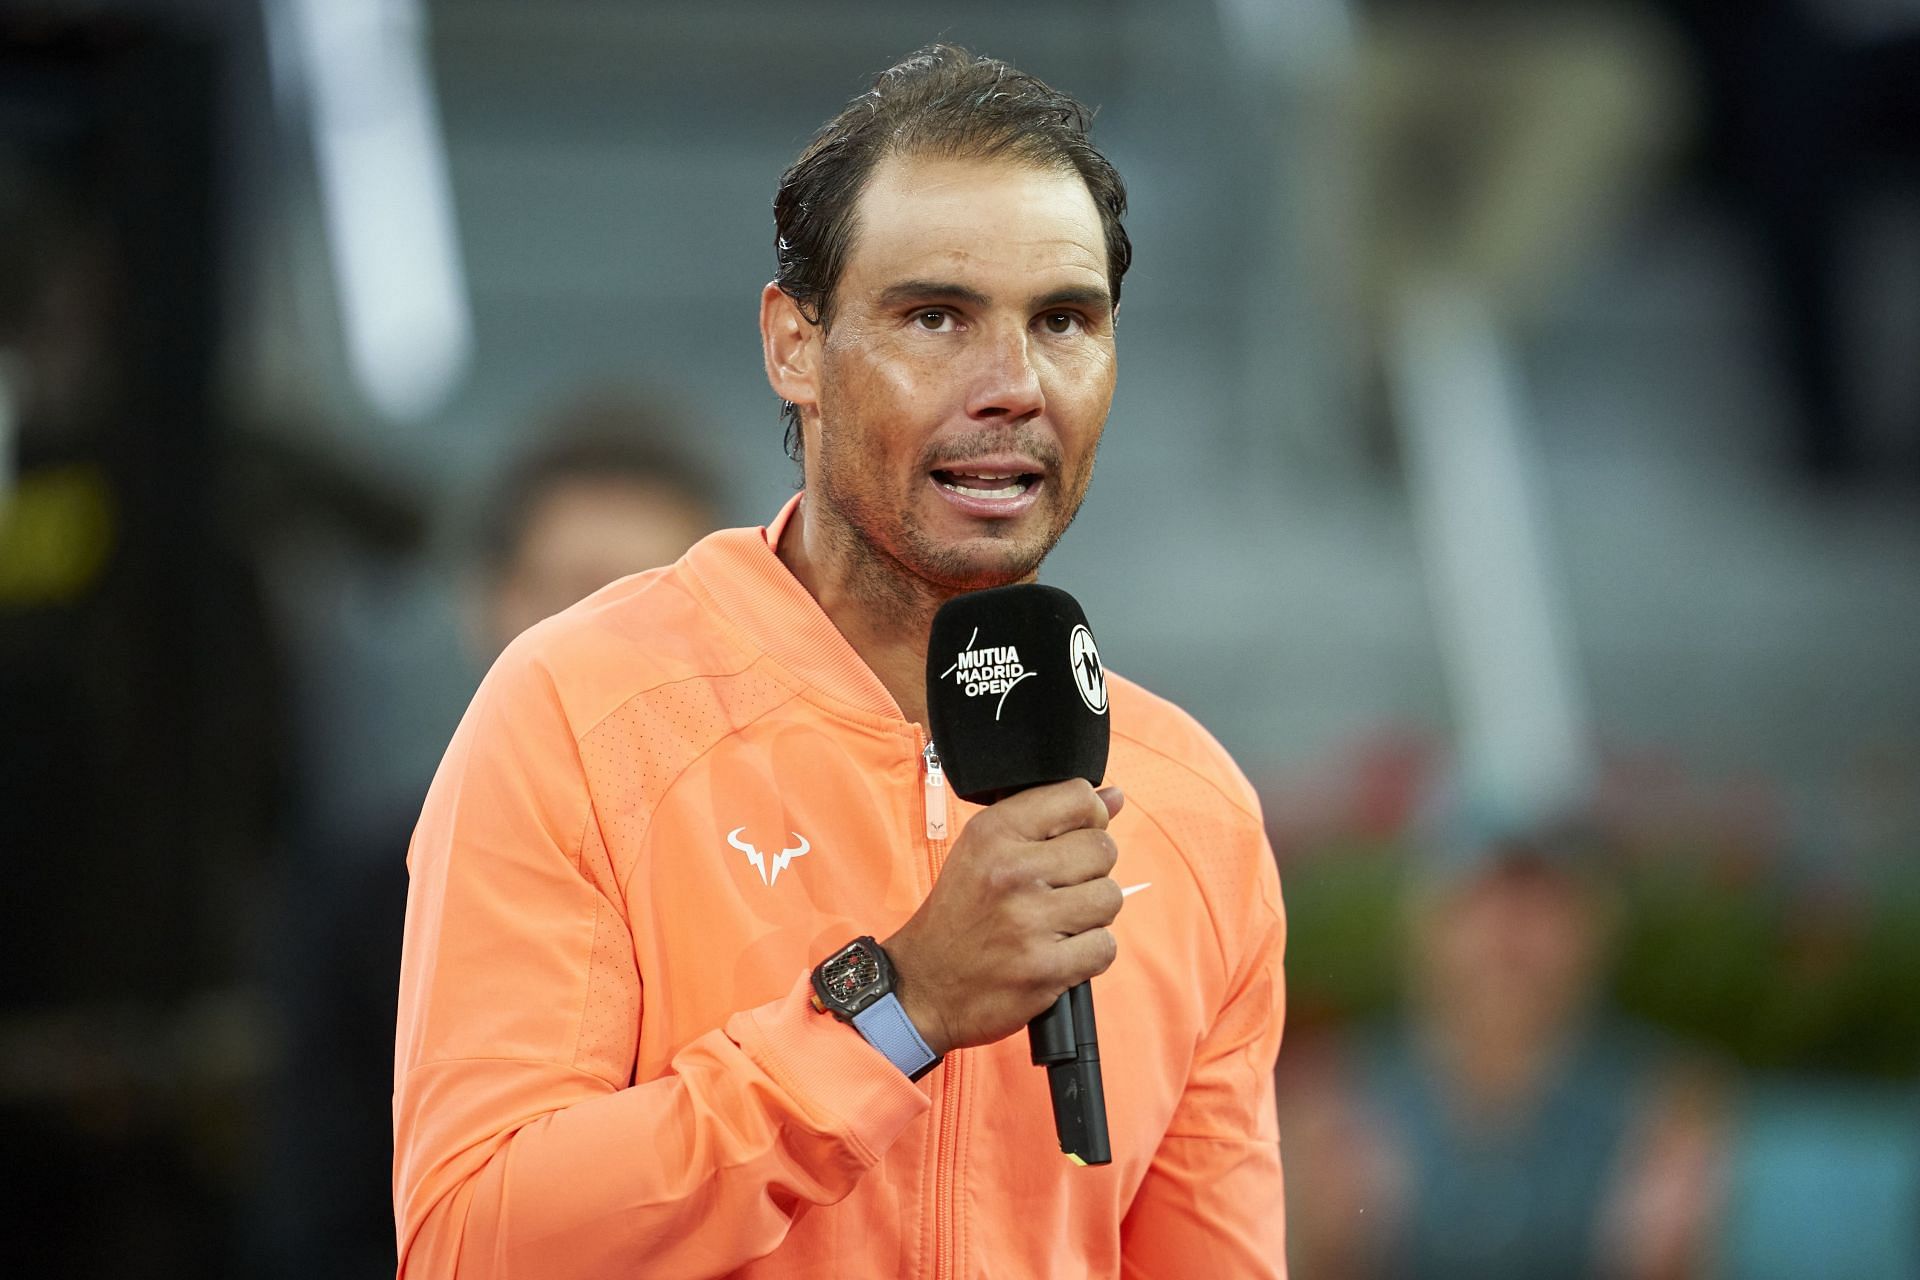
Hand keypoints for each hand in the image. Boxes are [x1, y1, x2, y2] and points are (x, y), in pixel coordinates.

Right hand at [883, 780, 1124, 1056]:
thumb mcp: (987, 849)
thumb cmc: (962, 911)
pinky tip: (1060, 951)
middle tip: (1059, 889)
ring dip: (1092, 913)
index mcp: (994, 833)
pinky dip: (1090, 953)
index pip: (1079, 797)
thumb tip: (1114, 797)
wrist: (925, 984)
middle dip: (1091, 870)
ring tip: (1059, 921)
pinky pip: (1105, 947)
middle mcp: (1011, 872)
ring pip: (1109, 898)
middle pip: (1102, 849)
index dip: (1091, 817)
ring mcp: (1029, 922)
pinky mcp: (1044, 969)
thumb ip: (1049, 817)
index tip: (1076, 838)